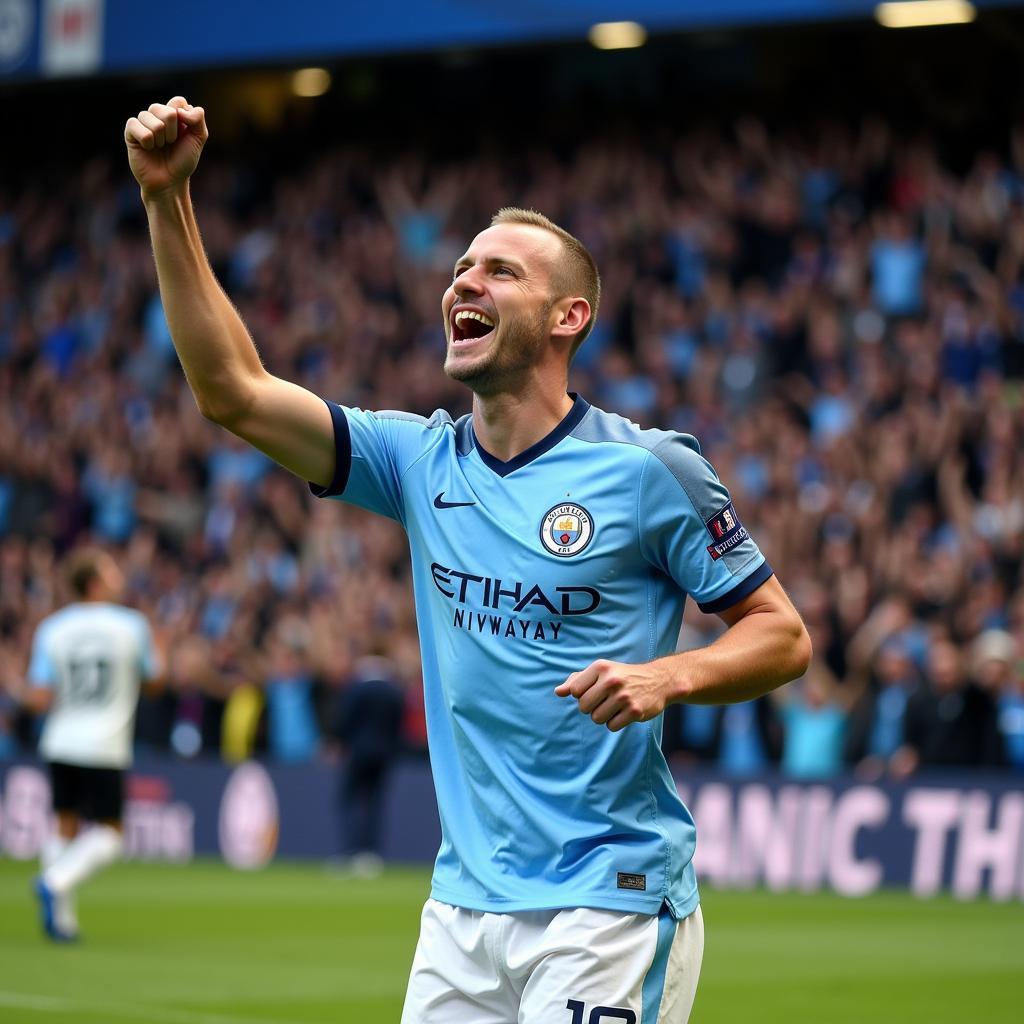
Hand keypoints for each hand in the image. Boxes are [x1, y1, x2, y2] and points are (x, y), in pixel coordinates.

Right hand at [125, 97, 207, 198]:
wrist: (169, 182)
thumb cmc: (183, 162)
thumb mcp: (198, 140)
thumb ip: (198, 119)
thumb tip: (182, 109)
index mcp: (174, 114)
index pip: (178, 101)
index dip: (184, 120)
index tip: (184, 135)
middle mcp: (157, 115)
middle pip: (166, 110)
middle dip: (173, 132)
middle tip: (170, 144)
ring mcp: (143, 122)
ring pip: (150, 118)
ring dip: (160, 139)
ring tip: (159, 148)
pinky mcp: (130, 132)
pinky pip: (136, 126)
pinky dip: (147, 141)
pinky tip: (147, 149)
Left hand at [555, 658, 672, 731]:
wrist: (658, 680)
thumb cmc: (623, 676)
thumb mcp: (601, 671)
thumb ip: (577, 680)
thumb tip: (558, 692)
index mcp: (601, 667)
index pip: (574, 691)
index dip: (582, 695)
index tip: (594, 690)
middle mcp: (612, 680)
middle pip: (583, 707)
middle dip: (591, 707)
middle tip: (605, 700)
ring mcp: (624, 696)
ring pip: (596, 718)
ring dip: (603, 716)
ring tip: (615, 706)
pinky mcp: (635, 711)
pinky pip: (611, 727)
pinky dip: (615, 723)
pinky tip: (624, 712)